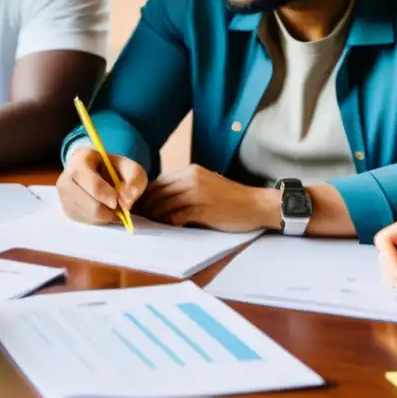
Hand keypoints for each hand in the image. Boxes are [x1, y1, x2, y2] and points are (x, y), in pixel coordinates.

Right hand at [57, 148, 146, 224]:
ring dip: (107, 216)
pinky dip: (100, 219)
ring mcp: (63, 197)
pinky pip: (87, 222)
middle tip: (120, 206)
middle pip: (92, 205)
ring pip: (91, 216)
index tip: (118, 201)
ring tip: (113, 206)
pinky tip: (104, 209)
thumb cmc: (111, 168)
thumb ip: (135, 179)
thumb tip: (128, 202)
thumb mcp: (128, 166)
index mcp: (80, 162)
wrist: (93, 170)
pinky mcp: (66, 210)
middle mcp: (66, 179)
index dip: (108, 196)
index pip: (94, 185)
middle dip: (110, 210)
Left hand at [138, 164, 271, 232]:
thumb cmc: (231, 198)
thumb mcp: (205, 184)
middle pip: (159, 192)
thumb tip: (161, 198)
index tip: (140, 204)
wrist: (256, 204)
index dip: (147, 194)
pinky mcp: (203, 210)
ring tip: (153, 223)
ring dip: (156, 215)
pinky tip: (170, 225)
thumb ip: (185, 187)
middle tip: (140, 216)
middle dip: (146, 205)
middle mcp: (192, 179)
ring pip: (165, 204)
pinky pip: (178, 216)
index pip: (160, 181)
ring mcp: (197, 194)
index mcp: (191, 171)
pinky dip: (170, 222)